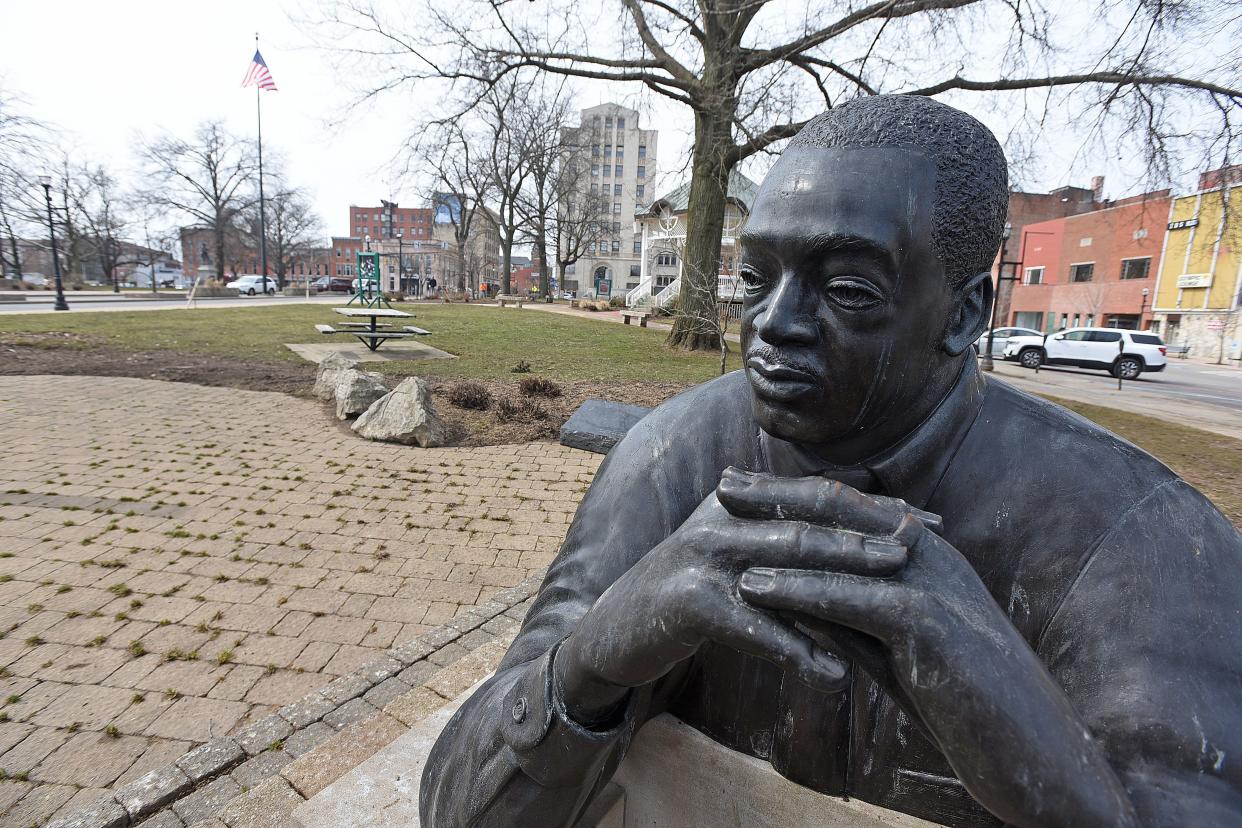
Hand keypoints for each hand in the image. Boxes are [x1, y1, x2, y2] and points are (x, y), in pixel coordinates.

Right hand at [554, 469, 917, 724]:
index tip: (926, 522)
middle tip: (919, 546)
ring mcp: (701, 557)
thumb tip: (855, 517)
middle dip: (867, 532)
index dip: (872, 506)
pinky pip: (752, 625)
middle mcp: (720, 518)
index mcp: (738, 501)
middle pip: (804, 521)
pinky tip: (832, 672)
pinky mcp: (687, 603)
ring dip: (841, 578)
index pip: (815, 494)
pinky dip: (794, 649)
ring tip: (891, 594)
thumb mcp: (735, 550)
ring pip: (784, 564)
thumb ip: (784, 532)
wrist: (616, 629)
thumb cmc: (691, 592)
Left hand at [727, 473, 1137, 825]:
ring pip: (842, 546)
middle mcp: (931, 555)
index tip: (744, 485)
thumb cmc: (964, 702)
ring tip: (720, 528)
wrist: (1034, 751)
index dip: (795, 493)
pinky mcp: (930, 624)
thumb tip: (795, 603)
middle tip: (721, 483)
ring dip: (777, 535)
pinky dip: (799, 591)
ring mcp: (933, 584)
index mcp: (926, 554)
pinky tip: (754, 590)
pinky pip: (852, 599)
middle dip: (778, 494)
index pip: (851, 508)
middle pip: (841, 509)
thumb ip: (850, 621)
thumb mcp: (895, 651)